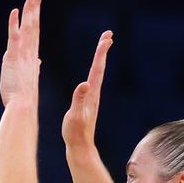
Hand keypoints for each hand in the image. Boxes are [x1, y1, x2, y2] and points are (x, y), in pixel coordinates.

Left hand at [0, 0, 43, 107]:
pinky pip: (15, 36)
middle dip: (36, 7)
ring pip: (28, 27)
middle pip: (34, 25)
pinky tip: (15, 11)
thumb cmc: (23, 97)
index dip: (36, 18)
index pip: (35, 33)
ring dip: (30, 10)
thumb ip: (33, 67)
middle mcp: (29, 52)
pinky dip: (15, 23)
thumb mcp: (29, 79)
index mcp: (32, 57)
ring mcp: (23, 54)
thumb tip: (38, 62)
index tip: (37, 5)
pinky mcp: (14, 57)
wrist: (23, 107)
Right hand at [62, 31, 111, 148]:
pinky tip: (92, 71)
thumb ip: (79, 100)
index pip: (97, 69)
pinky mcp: (87, 103)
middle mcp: (93, 93)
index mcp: (91, 94)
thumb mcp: (75, 116)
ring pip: (97, 73)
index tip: (107, 38)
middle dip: (103, 50)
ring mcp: (91, 98)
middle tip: (108, 34)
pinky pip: (92, 81)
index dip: (101, 53)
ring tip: (103, 46)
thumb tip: (84, 83)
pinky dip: (93, 70)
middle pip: (99, 67)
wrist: (80, 147)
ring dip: (100, 58)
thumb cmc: (75, 133)